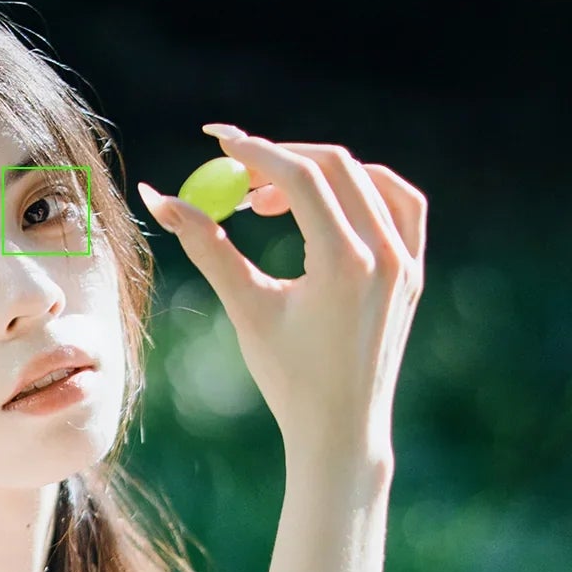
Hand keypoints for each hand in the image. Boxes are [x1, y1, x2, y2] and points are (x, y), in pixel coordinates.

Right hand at [137, 126, 425, 468]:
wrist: (341, 429)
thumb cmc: (287, 376)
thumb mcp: (245, 306)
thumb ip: (205, 244)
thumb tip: (159, 197)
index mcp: (344, 265)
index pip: (302, 177)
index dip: (256, 151)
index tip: (220, 141)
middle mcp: (383, 256)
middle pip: (336, 166)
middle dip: (281, 158)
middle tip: (238, 175)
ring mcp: (406, 263)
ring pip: (371, 178)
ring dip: (321, 172)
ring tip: (273, 200)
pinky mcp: (413, 272)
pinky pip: (400, 204)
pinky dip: (365, 188)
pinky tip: (328, 204)